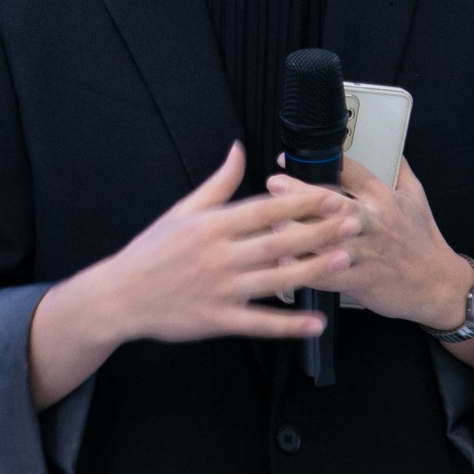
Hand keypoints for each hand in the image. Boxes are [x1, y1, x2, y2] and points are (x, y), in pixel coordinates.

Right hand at [30, 142, 357, 408]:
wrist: (119, 296)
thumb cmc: (152, 251)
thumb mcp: (182, 210)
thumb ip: (217, 182)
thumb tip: (239, 149)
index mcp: (211, 225)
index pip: (263, 209)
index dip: (299, 201)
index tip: (330, 193)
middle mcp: (218, 256)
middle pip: (277, 241)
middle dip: (318, 231)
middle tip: (353, 222)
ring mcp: (219, 290)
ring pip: (274, 280)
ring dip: (313, 270)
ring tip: (345, 260)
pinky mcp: (217, 320)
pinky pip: (259, 323)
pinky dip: (289, 325)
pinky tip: (315, 323)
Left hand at [266, 155, 473, 331]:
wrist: (440, 285)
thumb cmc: (425, 241)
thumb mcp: (417, 198)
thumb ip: (400, 170)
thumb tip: (391, 146)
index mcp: (383, 199)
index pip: (351, 173)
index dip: (321, 162)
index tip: (291, 158)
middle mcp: (374, 222)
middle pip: (334, 203)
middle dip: (302, 193)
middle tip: (275, 183)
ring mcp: (368, 252)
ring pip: (329, 240)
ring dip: (299, 231)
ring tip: (272, 223)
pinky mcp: (363, 280)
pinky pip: (330, 275)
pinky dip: (308, 269)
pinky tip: (287, 263)